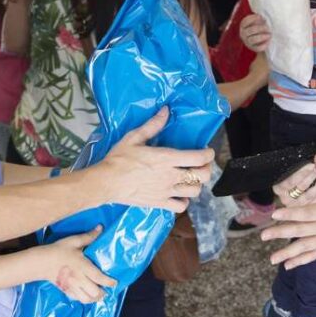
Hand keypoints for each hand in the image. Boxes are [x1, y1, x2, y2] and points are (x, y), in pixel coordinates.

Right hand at [40, 226, 116, 302]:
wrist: (41, 262)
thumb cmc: (59, 250)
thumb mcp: (74, 241)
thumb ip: (89, 236)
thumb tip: (100, 228)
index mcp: (83, 266)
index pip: (99, 278)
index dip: (109, 282)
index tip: (115, 282)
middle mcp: (79, 279)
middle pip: (95, 292)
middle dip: (103, 293)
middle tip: (107, 289)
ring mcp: (72, 287)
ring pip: (87, 299)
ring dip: (95, 299)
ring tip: (99, 294)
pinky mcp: (66, 290)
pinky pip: (77, 299)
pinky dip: (85, 299)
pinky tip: (87, 295)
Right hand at [96, 107, 212, 211]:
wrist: (107, 182)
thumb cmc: (119, 159)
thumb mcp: (134, 137)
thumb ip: (153, 125)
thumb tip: (166, 110)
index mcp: (167, 158)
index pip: (199, 158)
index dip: (208, 154)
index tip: (207, 151)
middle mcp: (170, 176)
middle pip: (202, 175)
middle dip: (206, 168)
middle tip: (201, 164)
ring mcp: (166, 191)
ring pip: (194, 191)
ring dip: (196, 184)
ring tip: (190, 178)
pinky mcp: (159, 203)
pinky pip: (180, 206)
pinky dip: (184, 201)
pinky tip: (179, 193)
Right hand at [239, 13, 270, 52]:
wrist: (259, 42)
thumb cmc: (258, 29)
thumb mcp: (256, 23)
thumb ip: (259, 19)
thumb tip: (265, 18)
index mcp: (243, 27)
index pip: (245, 22)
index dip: (253, 18)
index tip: (261, 17)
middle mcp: (243, 34)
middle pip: (251, 30)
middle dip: (261, 28)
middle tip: (268, 27)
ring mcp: (248, 42)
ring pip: (253, 39)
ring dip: (262, 36)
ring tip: (269, 35)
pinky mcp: (254, 49)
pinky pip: (258, 48)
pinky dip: (264, 44)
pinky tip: (269, 41)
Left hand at [261, 157, 315, 268]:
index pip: (306, 213)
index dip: (290, 214)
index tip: (274, 214)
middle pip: (301, 231)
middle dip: (281, 233)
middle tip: (264, 236)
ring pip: (305, 247)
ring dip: (288, 253)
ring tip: (272, 259)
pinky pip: (314, 255)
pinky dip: (301, 261)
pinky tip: (288, 265)